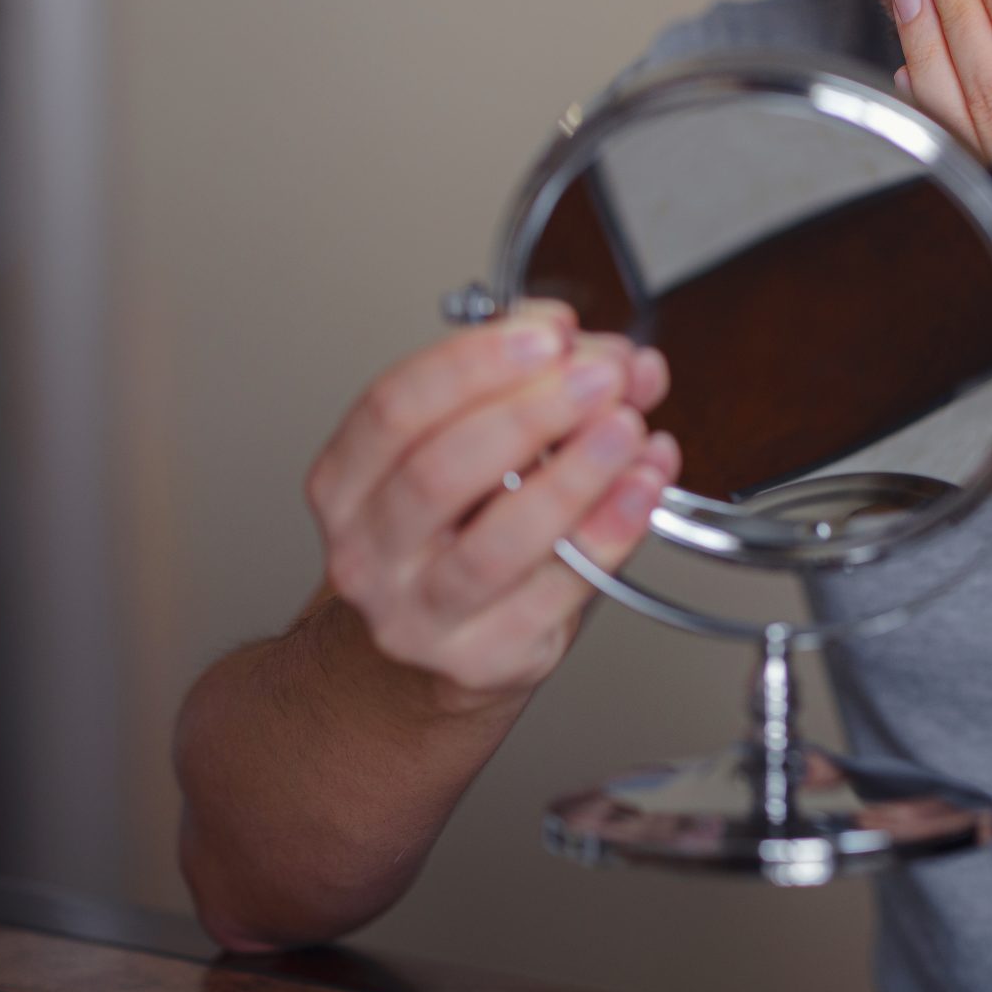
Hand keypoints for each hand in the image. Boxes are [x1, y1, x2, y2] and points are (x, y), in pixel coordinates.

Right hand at [301, 302, 680, 711]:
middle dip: (533, 411)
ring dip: (574, 475)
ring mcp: (419, 613)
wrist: (434, 653)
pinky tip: (642, 488)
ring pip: (497, 542)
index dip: (475, 361)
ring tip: (628, 428)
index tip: (549, 334)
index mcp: (349, 480)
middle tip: (603, 377)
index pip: (394, 407)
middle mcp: (369, 550)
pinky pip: (555, 591)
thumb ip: (548, 386)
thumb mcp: (480, 446)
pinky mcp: (482, 656)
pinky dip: (609, 532)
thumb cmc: (457, 533)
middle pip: (440, 470)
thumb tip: (622, 359)